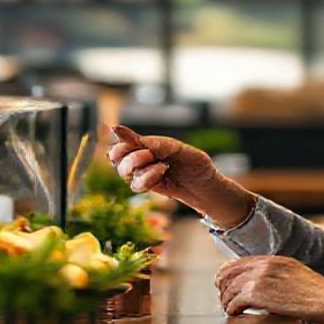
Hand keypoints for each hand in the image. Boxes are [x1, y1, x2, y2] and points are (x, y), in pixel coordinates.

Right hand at [107, 125, 254, 226]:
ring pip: (124, 171)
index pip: (123, 140)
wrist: (207, 185)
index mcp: (147, 144)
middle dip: (129, 154)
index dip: (121, 138)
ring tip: (161, 164)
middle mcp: (142, 158)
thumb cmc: (195, 163)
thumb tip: (136, 137)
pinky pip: (136, 184)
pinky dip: (148, 177)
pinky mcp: (148, 188)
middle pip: (116, 156)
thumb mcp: (179, 149)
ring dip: (140, 165)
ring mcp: (143, 173)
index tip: (125, 136)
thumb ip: (157, 144)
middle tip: (148, 153)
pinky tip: (162, 172)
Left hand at [215, 255, 323, 323]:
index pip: (239, 263)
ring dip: (227, 300)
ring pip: (230, 288)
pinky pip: (234, 302)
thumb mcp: (295, 273)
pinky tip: (235, 314)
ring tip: (230, 309)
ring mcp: (260, 278)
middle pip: (229, 273)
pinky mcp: (259, 295)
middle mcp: (264, 265)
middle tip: (224, 299)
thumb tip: (263, 285)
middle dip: (223, 287)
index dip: (227, 275)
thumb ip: (277, 274)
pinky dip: (232, 309)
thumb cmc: (317, 292)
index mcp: (273, 259)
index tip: (224, 284)